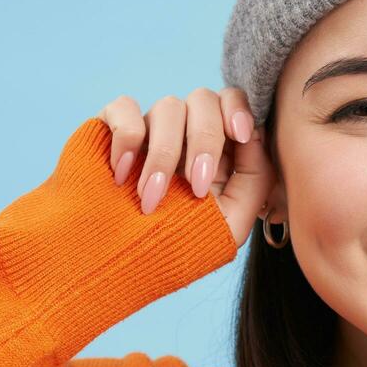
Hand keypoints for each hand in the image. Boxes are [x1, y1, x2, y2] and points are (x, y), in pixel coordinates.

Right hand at [99, 88, 276, 248]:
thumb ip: (255, 180)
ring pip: (168, 105)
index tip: (241, 136)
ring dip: (164, 152)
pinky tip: (121, 175)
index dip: (238, 110)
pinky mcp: (110, 128)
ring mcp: (148, 129)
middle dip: (205, 141)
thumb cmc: (175, 249)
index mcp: (216, 150)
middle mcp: (183, 132)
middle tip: (196, 187)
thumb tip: (256, 135)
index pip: (233, 104)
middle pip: (204, 99)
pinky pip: (124, 107)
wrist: (114, 267)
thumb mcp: (229, 224)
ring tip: (151, 198)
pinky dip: (127, 138)